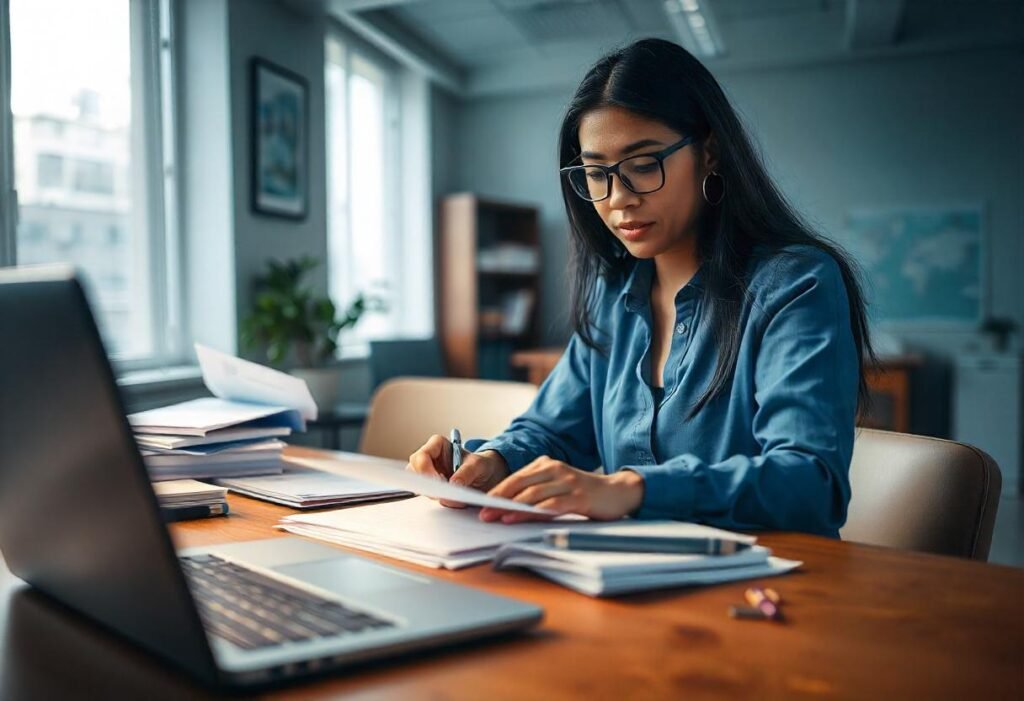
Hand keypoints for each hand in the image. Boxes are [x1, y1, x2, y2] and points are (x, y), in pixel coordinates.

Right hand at [406, 435, 508, 507]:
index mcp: (437, 445)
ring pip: (419, 486)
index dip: (426, 469)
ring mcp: (429, 475)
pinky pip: (428, 496)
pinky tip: (451, 500)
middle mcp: (429, 459)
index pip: (422, 455)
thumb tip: (453, 485)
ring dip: (433, 494)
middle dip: (427, 484)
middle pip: (414, 472)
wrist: (487, 477)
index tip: (438, 482)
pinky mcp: (432, 489)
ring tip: (452, 497)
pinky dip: (438, 500)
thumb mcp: (479, 465)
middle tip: (443, 494)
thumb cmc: (481, 465)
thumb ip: (466, 472)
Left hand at [479, 456, 644, 523]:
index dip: (497, 491)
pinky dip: (535, 512)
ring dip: (513, 507)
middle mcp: (556, 469)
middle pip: (521, 484)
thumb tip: (507, 509)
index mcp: (547, 464)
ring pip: (534, 494)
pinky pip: (553, 505)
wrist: (618, 492)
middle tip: (482, 513)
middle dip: (499, 499)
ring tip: (497, 517)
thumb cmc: (583, 493)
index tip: (480, 504)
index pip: (516, 478)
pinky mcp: (579, 497)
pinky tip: (522, 518)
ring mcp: (568, 482)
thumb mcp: (557, 487)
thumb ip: (536, 493)